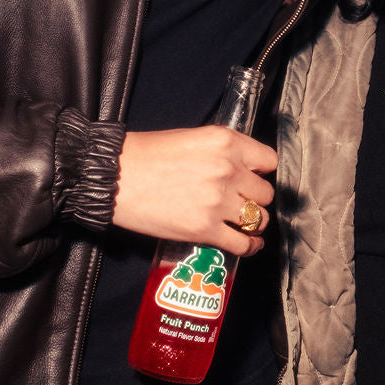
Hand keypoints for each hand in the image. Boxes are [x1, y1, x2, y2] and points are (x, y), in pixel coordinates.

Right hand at [113, 125, 276, 254]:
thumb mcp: (193, 137)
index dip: (262, 172)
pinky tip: (248, 244)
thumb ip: (223, 151)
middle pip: (265, 193)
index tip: (255, 178)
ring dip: (253, 222)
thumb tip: (244, 167)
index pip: (269, 161)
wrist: (115, 177)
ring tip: (245, 223)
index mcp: (226, 142)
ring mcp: (218, 202)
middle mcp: (228, 170)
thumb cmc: (146, 155)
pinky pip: (243, 244)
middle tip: (243, 201)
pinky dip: (249, 247)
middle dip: (256, 198)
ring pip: (259, 219)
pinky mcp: (205, 229)